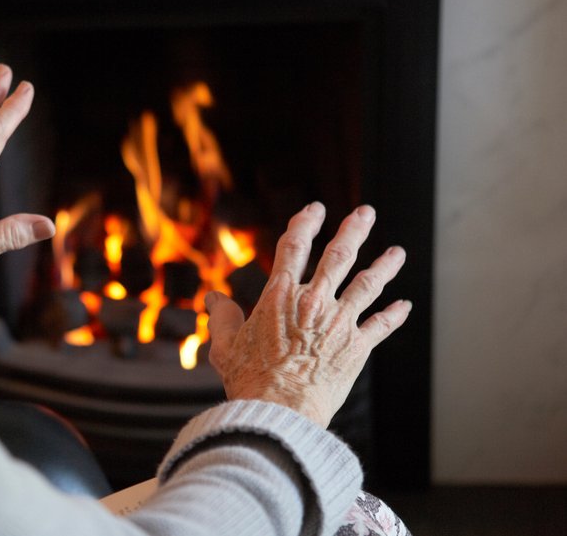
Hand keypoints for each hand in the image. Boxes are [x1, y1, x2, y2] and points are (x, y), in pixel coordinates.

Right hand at [204, 202, 410, 427]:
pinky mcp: (357, 347)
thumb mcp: (225, 346)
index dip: (305, 223)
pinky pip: (381, 325)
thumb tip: (214, 298)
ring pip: (368, 284)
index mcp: (280, 296)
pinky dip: (394, 314)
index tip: (314, 209)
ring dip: (384, 265)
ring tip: (397, 252)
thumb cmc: (250, 380)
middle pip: (339, 256)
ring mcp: (339, 322)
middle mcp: (314, 302)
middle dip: (353, 230)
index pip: (294, 247)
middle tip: (365, 214)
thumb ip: (222, 317)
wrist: (282, 411)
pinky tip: (405, 305)